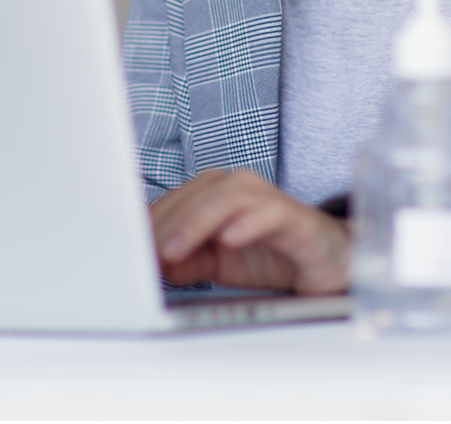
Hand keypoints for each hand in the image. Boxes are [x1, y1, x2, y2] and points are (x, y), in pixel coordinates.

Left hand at [149, 168, 349, 294]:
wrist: (322, 261)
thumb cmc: (268, 254)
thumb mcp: (216, 264)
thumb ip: (185, 261)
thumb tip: (151, 263)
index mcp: (213, 192)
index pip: (174, 201)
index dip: (151, 225)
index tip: (128, 248)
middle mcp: (237, 186)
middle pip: (195, 195)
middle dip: (167, 225)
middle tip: (146, 253)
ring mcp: (266, 198)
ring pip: (227, 198)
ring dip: (197, 223)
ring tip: (175, 250)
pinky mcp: (293, 216)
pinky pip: (269, 213)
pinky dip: (247, 224)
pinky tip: (228, 240)